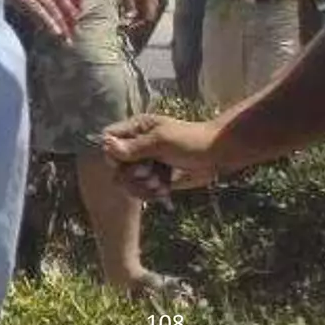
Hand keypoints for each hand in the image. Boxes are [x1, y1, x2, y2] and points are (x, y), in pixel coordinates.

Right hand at [100, 114, 223, 200]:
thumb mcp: (161, 141)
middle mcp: (137, 146)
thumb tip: (106, 145)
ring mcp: (146, 163)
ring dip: (142, 187)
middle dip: (131, 175)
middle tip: (149, 175)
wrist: (218, 156)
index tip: (128, 161)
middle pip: (115, 165)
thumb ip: (134, 146)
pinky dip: (152, 194)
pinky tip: (165, 193)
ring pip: (127, 181)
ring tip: (160, 185)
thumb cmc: (191, 141)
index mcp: (136, 129)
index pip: (108, 139)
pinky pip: (142, 192)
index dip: (113, 154)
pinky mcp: (156, 179)